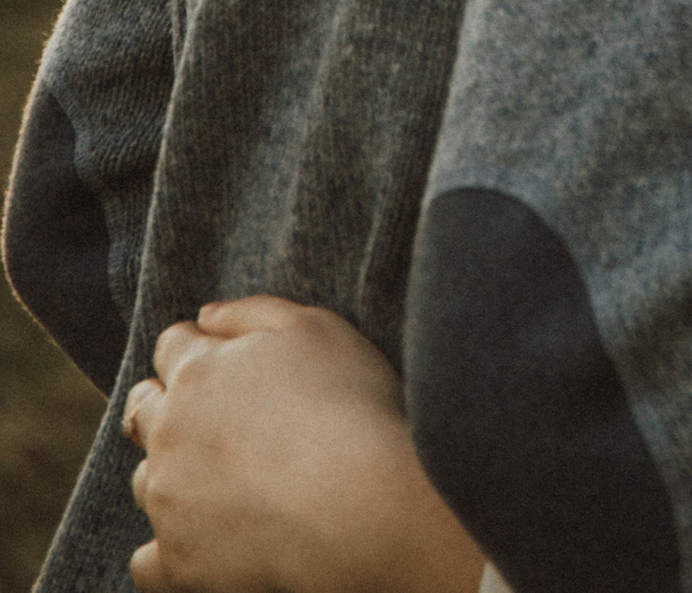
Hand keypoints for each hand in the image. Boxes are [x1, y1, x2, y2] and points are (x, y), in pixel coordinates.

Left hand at [122, 298, 485, 592]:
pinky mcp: (178, 562)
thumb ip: (251, 312)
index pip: (171, 346)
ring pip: (144, 481)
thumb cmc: (349, 406)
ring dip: (168, 473)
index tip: (224, 363)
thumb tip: (204, 316)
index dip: (196, 348)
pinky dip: (164, 551)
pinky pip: (144, 562)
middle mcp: (169, 433)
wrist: (365, 505)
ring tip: (220, 481)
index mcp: (198, 371)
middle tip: (214, 420)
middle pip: (142, 409)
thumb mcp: (314, 328)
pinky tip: (198, 542)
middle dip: (165, 404)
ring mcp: (169, 501)